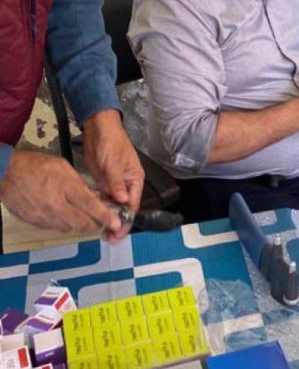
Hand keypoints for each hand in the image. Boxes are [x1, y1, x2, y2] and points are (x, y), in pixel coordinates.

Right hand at [0, 150, 121, 235]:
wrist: (6, 174)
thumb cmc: (36, 165)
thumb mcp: (63, 166)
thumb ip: (79, 183)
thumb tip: (92, 196)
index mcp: (66, 187)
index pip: (90, 205)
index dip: (105, 216)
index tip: (117, 223)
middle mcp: (56, 205)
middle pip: (82, 223)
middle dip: (95, 224)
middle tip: (104, 221)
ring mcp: (44, 217)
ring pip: (69, 228)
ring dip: (80, 224)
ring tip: (85, 216)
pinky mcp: (35, 223)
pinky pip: (55, 227)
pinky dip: (64, 223)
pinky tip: (65, 214)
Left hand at [82, 109, 143, 242]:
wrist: (99, 129)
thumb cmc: (111, 143)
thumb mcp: (114, 163)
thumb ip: (117, 183)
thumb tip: (123, 201)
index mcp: (135, 180)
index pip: (133, 205)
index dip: (126, 220)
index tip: (118, 232)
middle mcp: (127, 185)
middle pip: (125, 209)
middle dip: (118, 224)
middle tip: (109, 239)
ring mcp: (115, 185)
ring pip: (114, 207)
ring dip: (109, 219)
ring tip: (101, 234)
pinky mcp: (104, 183)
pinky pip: (104, 201)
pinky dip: (101, 210)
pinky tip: (94, 219)